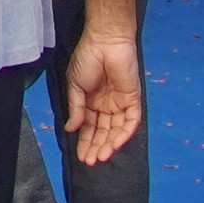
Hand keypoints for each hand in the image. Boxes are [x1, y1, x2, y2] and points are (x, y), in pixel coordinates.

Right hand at [64, 31, 142, 164]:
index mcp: (91, 101)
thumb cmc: (87, 58)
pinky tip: (114, 145)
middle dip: (96, 147)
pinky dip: (124, 134)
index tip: (80, 156)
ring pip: (116, 130)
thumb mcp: (74, 85)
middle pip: (102, 132)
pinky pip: (130, 121)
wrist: (105, 41)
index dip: (84, 141)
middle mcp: (106, 105)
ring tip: (100, 157)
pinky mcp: (133, 100)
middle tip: (89, 162)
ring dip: (108, 145)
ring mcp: (120, 103)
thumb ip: (75, 108)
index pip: (89, 127)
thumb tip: (70, 128)